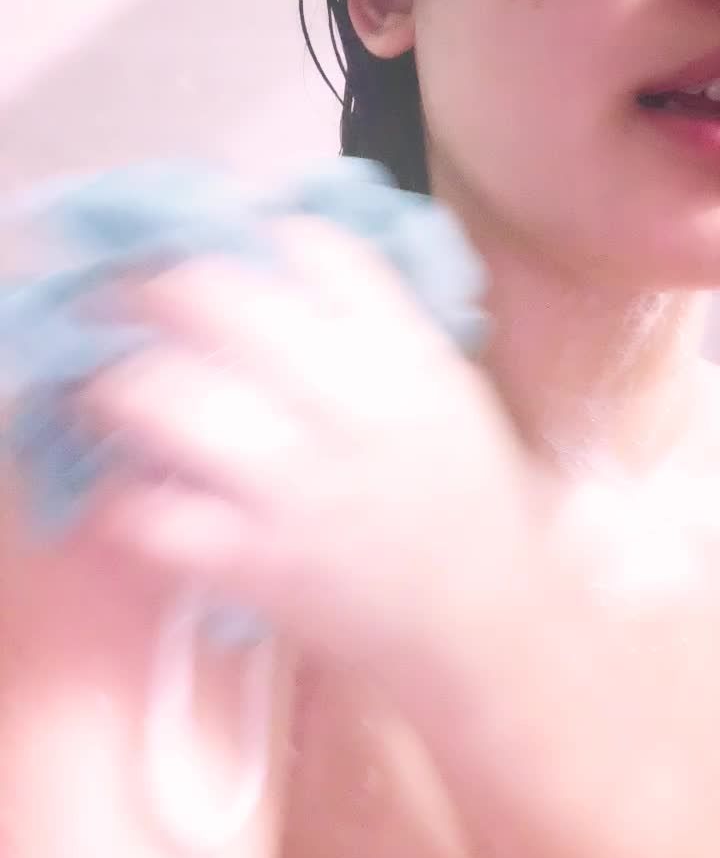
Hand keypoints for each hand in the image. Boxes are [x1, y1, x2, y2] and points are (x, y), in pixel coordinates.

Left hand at [73, 211, 541, 671]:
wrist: (486, 627)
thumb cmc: (468, 506)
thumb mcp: (445, 392)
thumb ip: (377, 326)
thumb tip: (280, 262)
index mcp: (405, 356)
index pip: (313, 248)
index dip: (249, 230)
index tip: (216, 241)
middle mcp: (347, 405)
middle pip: (214, 298)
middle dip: (151, 288)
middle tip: (126, 302)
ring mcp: (296, 485)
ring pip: (163, 395)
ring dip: (116, 383)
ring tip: (108, 387)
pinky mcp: (258, 563)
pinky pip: (155, 514)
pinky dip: (125, 498)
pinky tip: (130, 489)